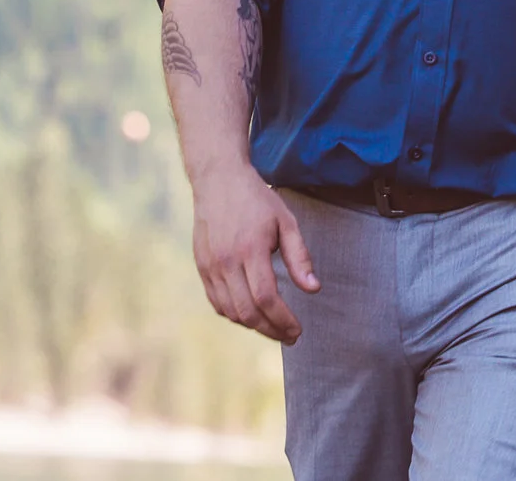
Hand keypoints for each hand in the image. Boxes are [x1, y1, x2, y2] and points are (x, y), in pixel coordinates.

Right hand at [189, 160, 317, 342]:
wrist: (218, 179)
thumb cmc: (256, 200)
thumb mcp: (286, 221)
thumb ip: (300, 257)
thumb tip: (314, 289)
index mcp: (250, 249)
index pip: (267, 298)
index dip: (283, 320)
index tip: (298, 330)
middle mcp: (227, 261)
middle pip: (248, 312)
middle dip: (271, 330)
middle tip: (290, 336)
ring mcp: (210, 266)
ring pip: (231, 311)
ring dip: (254, 326)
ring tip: (274, 327)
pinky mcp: (202, 267)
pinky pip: (217, 302)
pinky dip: (235, 315)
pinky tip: (252, 314)